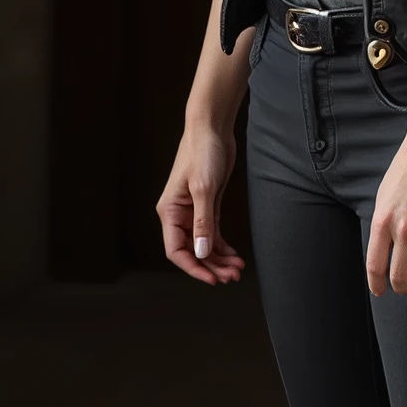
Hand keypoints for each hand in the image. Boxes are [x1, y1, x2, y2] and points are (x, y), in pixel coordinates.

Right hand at [156, 122, 246, 284]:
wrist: (212, 128)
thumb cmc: (203, 152)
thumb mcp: (204, 188)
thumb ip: (203, 222)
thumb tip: (200, 252)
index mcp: (170, 211)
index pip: (175, 250)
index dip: (193, 267)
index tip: (212, 278)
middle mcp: (179, 214)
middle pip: (192, 251)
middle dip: (211, 266)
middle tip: (231, 276)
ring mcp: (194, 211)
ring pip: (204, 244)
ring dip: (219, 259)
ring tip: (237, 269)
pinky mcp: (208, 205)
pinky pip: (212, 233)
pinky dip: (223, 246)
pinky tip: (234, 256)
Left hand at [366, 118, 406, 294]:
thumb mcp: (383, 197)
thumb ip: (382, 225)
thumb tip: (385, 253)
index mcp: (383, 221)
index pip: (376, 266)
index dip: (377, 285)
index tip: (380, 291)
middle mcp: (404, 229)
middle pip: (400, 277)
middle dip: (401, 287)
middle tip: (405, 285)